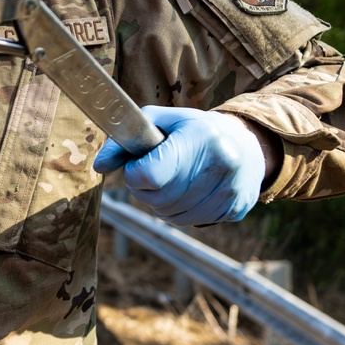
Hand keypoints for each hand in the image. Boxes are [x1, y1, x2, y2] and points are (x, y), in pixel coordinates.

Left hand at [93, 106, 265, 226]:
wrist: (245, 144)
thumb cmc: (190, 130)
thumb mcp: (157, 122)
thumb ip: (123, 142)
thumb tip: (99, 166)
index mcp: (202, 138)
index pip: (150, 175)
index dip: (135, 174)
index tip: (139, 164)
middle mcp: (222, 165)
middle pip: (159, 199)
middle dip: (146, 189)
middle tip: (154, 171)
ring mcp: (232, 190)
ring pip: (172, 216)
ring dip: (162, 202)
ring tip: (173, 179)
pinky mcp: (236, 209)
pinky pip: (190, 223)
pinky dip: (181, 211)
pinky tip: (190, 191)